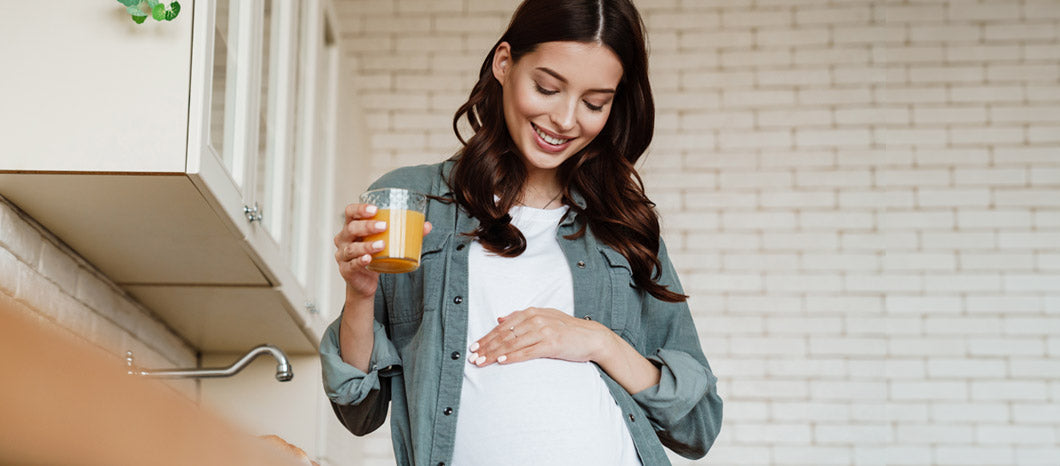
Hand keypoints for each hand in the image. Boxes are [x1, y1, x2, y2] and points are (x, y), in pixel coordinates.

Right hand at [333, 203, 431, 298]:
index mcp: (352, 227)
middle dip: (367, 226)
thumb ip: (406, 233)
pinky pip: (352, 264)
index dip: (360, 209)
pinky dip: (360, 261)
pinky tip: (369, 259)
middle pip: (351, 228)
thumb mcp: (388, 243)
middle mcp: (344, 239)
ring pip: (352, 248)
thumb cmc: (375, 256)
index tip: (375, 209)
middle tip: (384, 226)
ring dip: (367, 245)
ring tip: (382, 245)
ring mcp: (343, 255)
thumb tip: (427, 225)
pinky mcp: (346, 270)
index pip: (350, 212)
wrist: (365, 282)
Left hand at [468, 307, 610, 366]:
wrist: (591, 337)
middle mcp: (535, 319)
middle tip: (472, 357)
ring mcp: (543, 331)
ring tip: (482, 362)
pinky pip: (527, 351)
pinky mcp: (551, 344)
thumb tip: (500, 319)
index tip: (473, 347)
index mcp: (531, 312)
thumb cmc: (566, 330)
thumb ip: (521, 318)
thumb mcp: (543, 318)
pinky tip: (502, 361)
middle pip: (504, 335)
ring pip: (513, 344)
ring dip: (494, 354)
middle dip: (486, 347)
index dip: (486, 337)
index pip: (502, 327)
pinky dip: (513, 356)